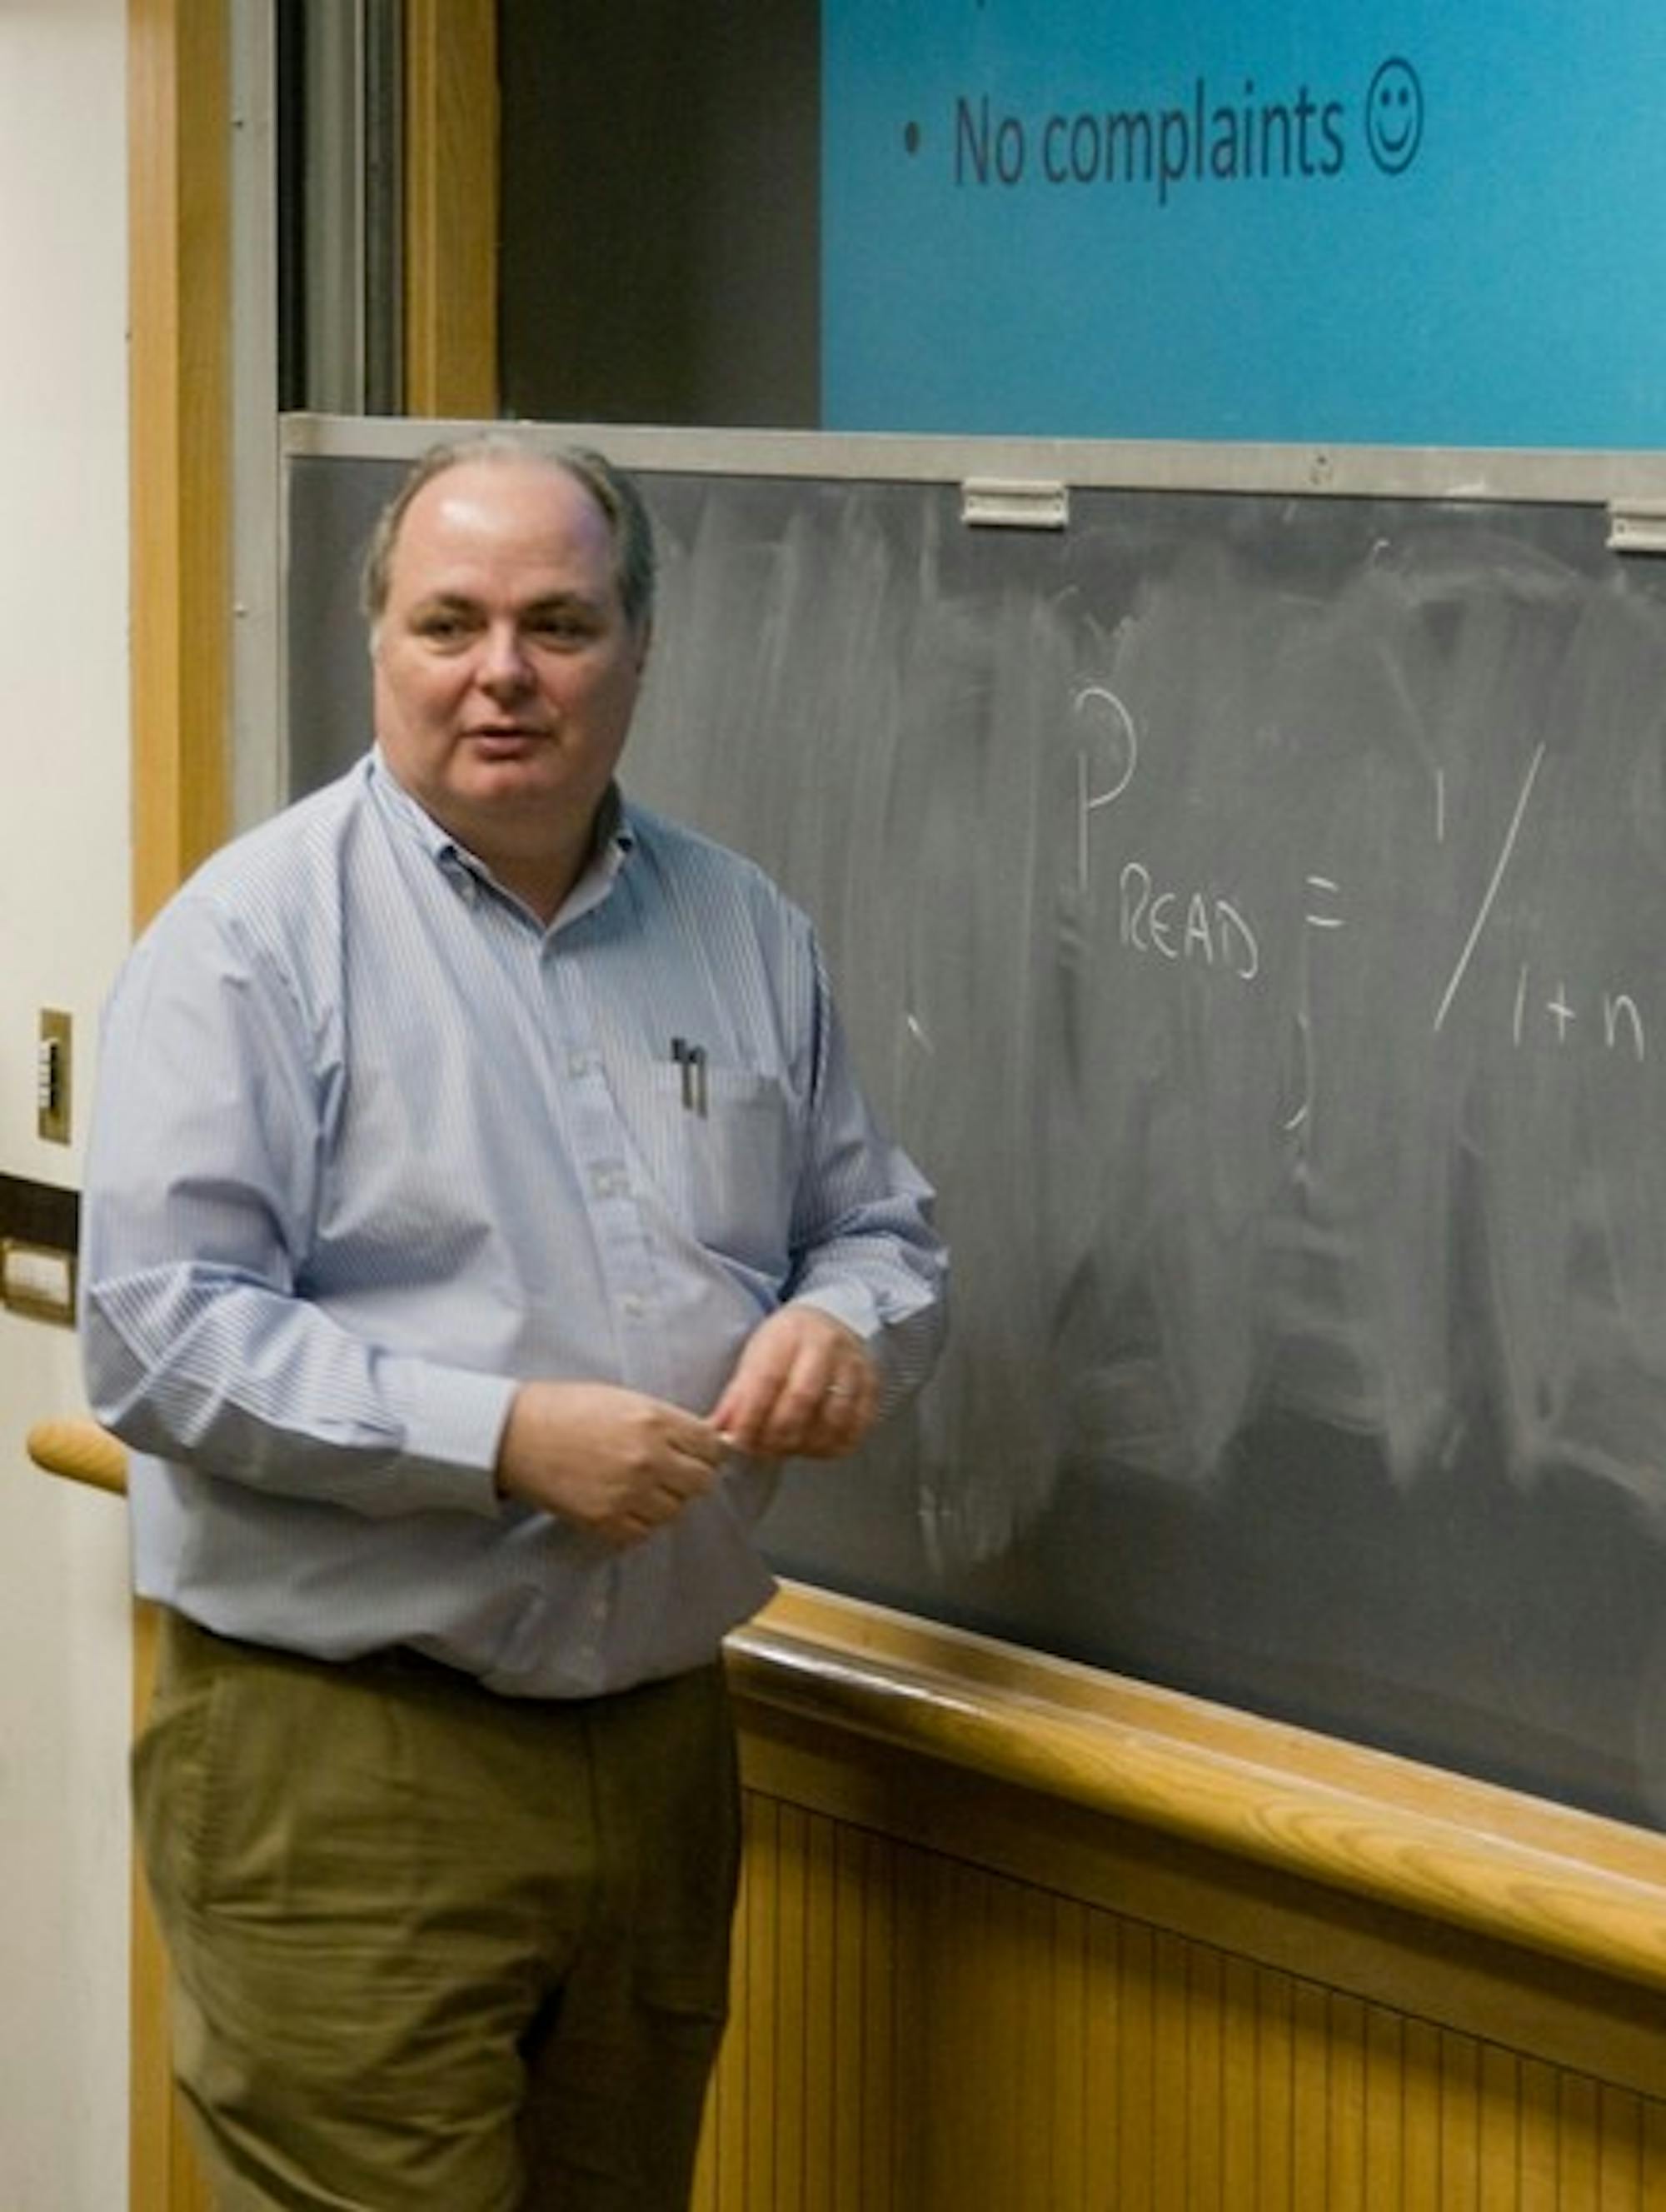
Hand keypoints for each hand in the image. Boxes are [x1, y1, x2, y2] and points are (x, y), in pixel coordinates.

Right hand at [495, 1381, 724, 1544]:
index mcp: (654, 1420)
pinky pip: (644, 1532)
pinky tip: (623, 1504)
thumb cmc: (567, 1409)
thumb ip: (667, 1421)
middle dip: (690, 1477)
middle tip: (670, 1472)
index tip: (696, 1453)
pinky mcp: (606, 1520)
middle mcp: (648, 1458)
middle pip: (701, 1482)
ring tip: (640, 1487)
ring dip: (664, 1501)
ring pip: (675, 1510)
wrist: (516, 1434)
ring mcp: (628, 1492)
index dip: (707, 1450)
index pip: (712, 1446)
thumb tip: (703, 1441)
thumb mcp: (625, 1399)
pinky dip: (639, 1522)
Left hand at [709, 1306, 878, 1461]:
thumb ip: (738, 1393)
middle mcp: (825, 1346)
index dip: (751, 1416)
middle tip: (761, 1449)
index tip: (737, 1439)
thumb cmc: (787, 1344)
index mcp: (789, 1334)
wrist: (832, 1321)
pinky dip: (834, 1446)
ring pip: (833, 1417)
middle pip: (802, 1399)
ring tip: (786, 1450)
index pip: (768, 1378)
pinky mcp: (872, 1386)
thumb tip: (716, 1429)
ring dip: (805, 1444)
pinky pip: (858, 1426)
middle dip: (777, 1434)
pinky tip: (814, 1448)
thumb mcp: (756, 1355)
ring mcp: (853, 1366)